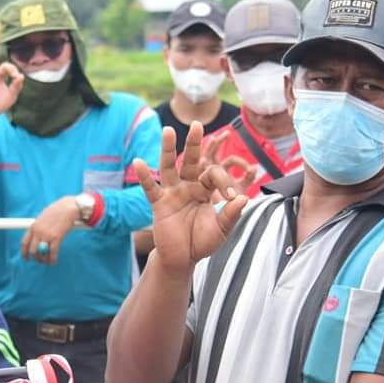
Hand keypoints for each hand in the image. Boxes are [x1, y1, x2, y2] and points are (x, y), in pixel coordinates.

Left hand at [20, 196, 78, 263]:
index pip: (24, 243)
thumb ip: (38, 229)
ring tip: (47, 261)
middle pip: (32, 250)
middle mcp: (38, 231)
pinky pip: (52, 252)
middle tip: (40, 261)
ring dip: (44, 260)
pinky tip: (53, 262)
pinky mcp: (57, 237)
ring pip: (41, 253)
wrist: (67, 207)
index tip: (26, 258)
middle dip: (36, 258)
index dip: (24, 253)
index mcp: (33, 226)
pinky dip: (52, 259)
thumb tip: (36, 241)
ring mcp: (47, 234)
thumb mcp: (42, 218)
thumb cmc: (56, 212)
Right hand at [135, 123, 248, 274]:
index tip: (232, 199)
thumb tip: (244, 198)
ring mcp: (172, 193)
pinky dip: (144, 176)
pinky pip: (151, 188)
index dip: (225, 183)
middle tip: (197, 124)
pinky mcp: (159, 204)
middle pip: (191, 160)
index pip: (214, 175)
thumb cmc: (202, 242)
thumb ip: (231, 214)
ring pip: (169, 167)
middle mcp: (188, 187)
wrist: (183, 258)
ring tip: (168, 131)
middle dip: (194, 143)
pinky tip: (138, 163)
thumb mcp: (222, 229)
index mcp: (205, 190)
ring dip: (168, 149)